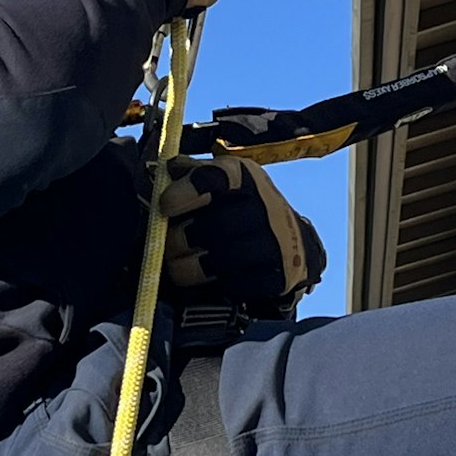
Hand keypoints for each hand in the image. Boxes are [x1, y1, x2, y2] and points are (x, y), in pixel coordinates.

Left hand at [158, 155, 325, 314]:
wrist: (292, 243)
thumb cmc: (242, 209)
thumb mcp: (221, 183)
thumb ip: (192, 175)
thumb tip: (164, 171)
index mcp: (244, 176)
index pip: (215, 177)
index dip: (186, 191)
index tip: (165, 205)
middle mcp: (263, 205)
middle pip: (212, 225)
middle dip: (177, 240)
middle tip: (163, 246)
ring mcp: (274, 242)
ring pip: (218, 260)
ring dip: (186, 267)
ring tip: (177, 266)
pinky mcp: (276, 275)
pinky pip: (232, 285)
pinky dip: (212, 285)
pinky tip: (208, 278)